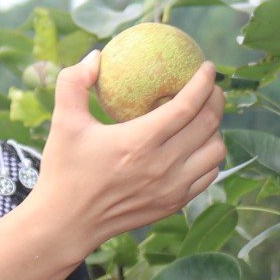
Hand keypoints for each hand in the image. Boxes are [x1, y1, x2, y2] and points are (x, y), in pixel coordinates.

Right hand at [26, 50, 224, 257]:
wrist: (67, 223)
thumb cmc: (64, 170)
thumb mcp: (63, 122)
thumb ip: (74, 82)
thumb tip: (96, 56)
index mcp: (139, 142)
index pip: (187, 106)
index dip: (204, 83)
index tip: (208, 68)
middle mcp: (162, 166)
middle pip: (208, 125)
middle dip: (217, 99)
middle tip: (211, 87)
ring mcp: (172, 188)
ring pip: (215, 151)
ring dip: (215, 130)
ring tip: (203, 118)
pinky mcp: (174, 204)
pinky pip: (208, 175)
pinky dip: (209, 156)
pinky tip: (196, 146)